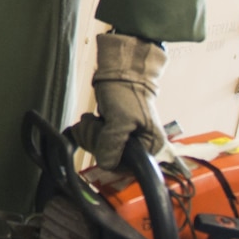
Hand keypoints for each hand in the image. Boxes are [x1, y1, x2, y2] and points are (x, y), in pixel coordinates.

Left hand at [66, 33, 169, 170]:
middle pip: (109, 158)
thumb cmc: (127, 92)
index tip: (102, 138)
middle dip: (95, 140)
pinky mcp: (112, 131)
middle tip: (95, 124)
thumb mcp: (121, 119)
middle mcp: (140, 146)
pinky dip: (88, 131)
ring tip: (92, 119)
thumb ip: (113, 143)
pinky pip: (95, 141)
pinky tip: (90, 120)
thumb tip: (106, 164)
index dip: (108, 155)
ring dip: (89, 134)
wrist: (121, 72)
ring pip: (99, 149)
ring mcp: (124, 139)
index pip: (125, 166)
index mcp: (150, 146)